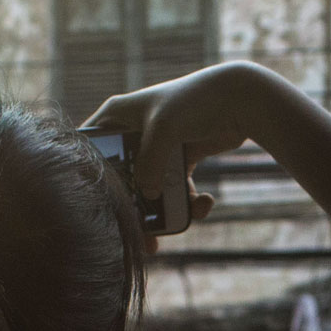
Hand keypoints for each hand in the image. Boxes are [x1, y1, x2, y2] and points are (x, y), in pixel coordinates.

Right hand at [83, 63, 277, 247]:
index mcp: (117, 116)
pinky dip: (189, 201)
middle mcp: (133, 131)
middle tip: (135, 234)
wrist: (240, 97)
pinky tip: (204, 203)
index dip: (90, 175)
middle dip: (130, 206)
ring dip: (162, 211)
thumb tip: (149, 195)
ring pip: (151, 188)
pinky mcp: (181, 157)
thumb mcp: (164, 129)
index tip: (95, 203)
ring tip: (168, 230)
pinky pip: (177, 188)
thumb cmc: (195, 101)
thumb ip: (149, 165)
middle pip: (122, 177)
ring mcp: (158, 146)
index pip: (91, 148)